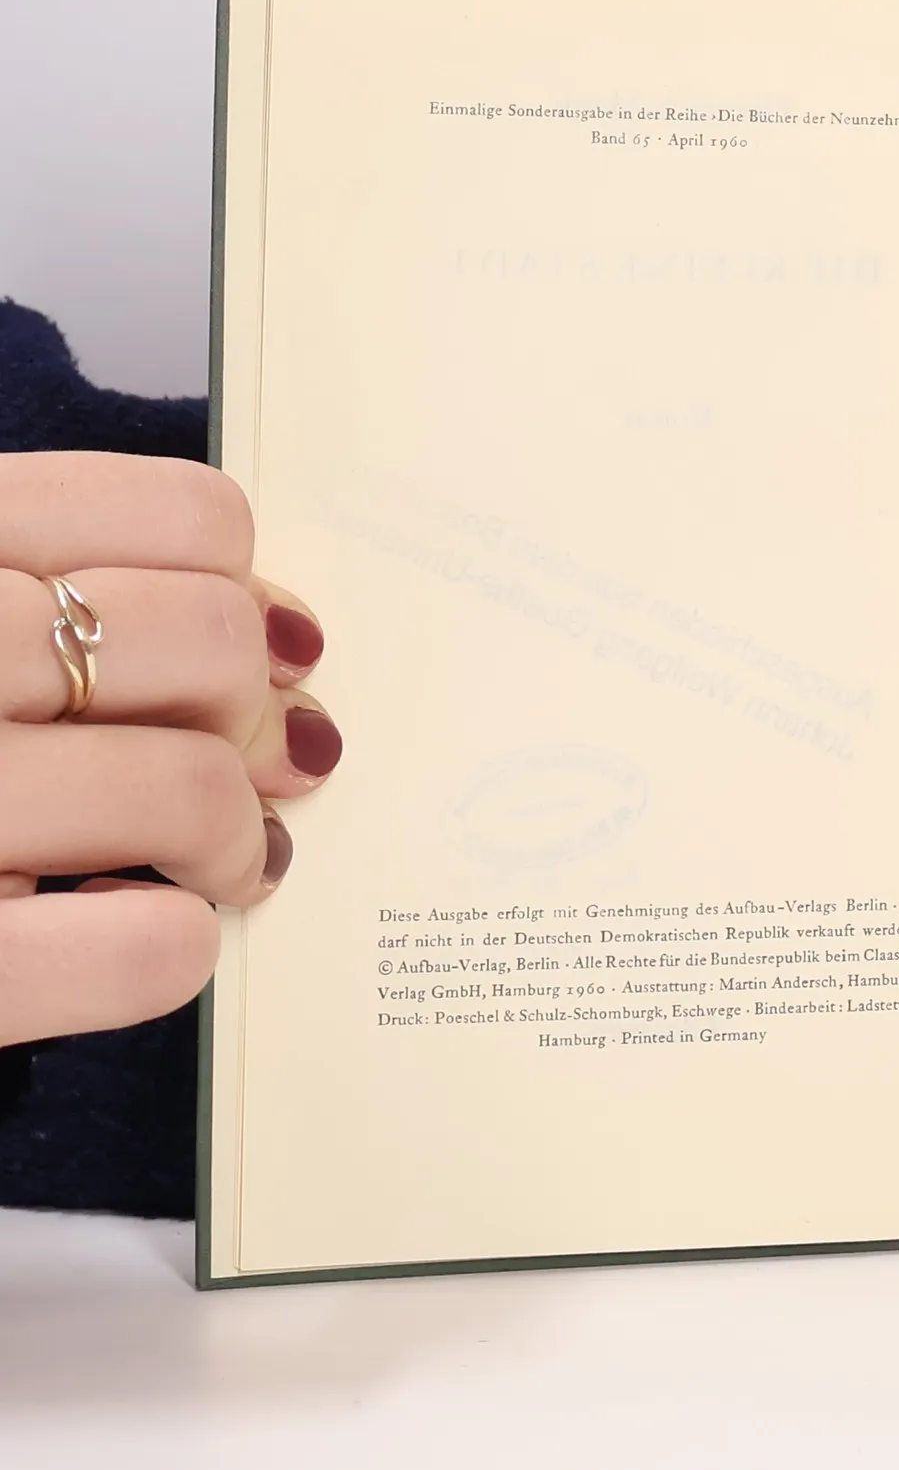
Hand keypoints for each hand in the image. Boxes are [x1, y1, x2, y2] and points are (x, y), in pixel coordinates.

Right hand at [0, 453, 340, 1046]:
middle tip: (250, 770)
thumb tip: (282, 642)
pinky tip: (156, 942)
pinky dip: (168, 949)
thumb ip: (45, 584)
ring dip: (236, 839)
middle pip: (209, 644)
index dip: (249, 588)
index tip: (261, 647)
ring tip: (216, 869)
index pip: (185, 518)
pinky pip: (131, 952)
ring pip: (187, 788)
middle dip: (255, 716)